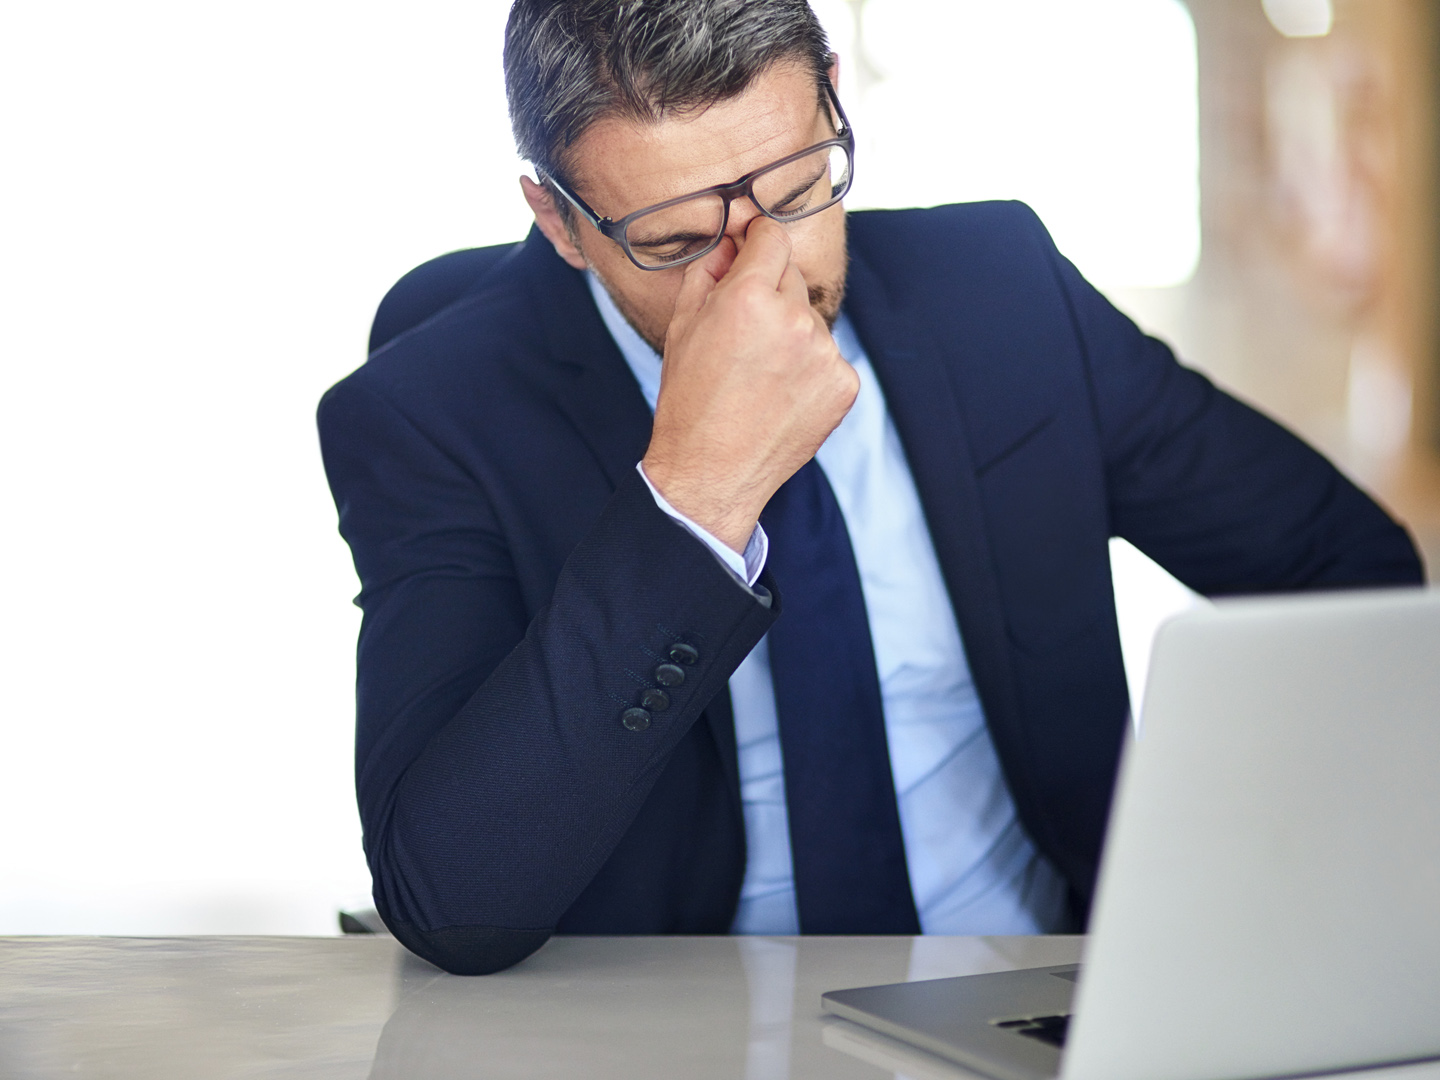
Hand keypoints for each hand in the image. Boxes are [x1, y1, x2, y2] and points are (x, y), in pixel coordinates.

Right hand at [641, 218, 858, 551]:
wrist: (711, 471)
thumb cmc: (689, 400)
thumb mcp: (682, 326)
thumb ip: (708, 273)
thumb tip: (729, 244)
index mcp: (749, 297)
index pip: (771, 237)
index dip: (758, 240)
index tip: (752, 249)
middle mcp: (795, 320)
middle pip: (791, 277)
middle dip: (769, 294)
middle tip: (742, 335)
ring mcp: (825, 354)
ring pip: (810, 321)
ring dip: (791, 335)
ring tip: (760, 375)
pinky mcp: (844, 384)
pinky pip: (828, 358)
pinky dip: (810, 370)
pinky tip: (781, 395)